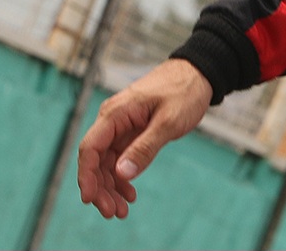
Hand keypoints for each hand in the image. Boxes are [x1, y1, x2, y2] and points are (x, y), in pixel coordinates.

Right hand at [76, 58, 212, 218]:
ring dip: (112, 187)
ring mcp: (121, 126)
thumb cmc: (184, 91)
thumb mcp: (169, 121)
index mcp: (115, 113)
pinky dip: (123, 176)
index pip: (90, 149)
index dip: (86, 176)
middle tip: (114, 212)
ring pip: (107, 162)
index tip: (90, 199)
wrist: (199, 73)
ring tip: (122, 210)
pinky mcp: (132, 131)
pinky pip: (120, 158)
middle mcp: (112, 120)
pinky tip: (130, 192)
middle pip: (96, 160)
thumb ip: (145, 147)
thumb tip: (121, 173)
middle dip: (101, 188)